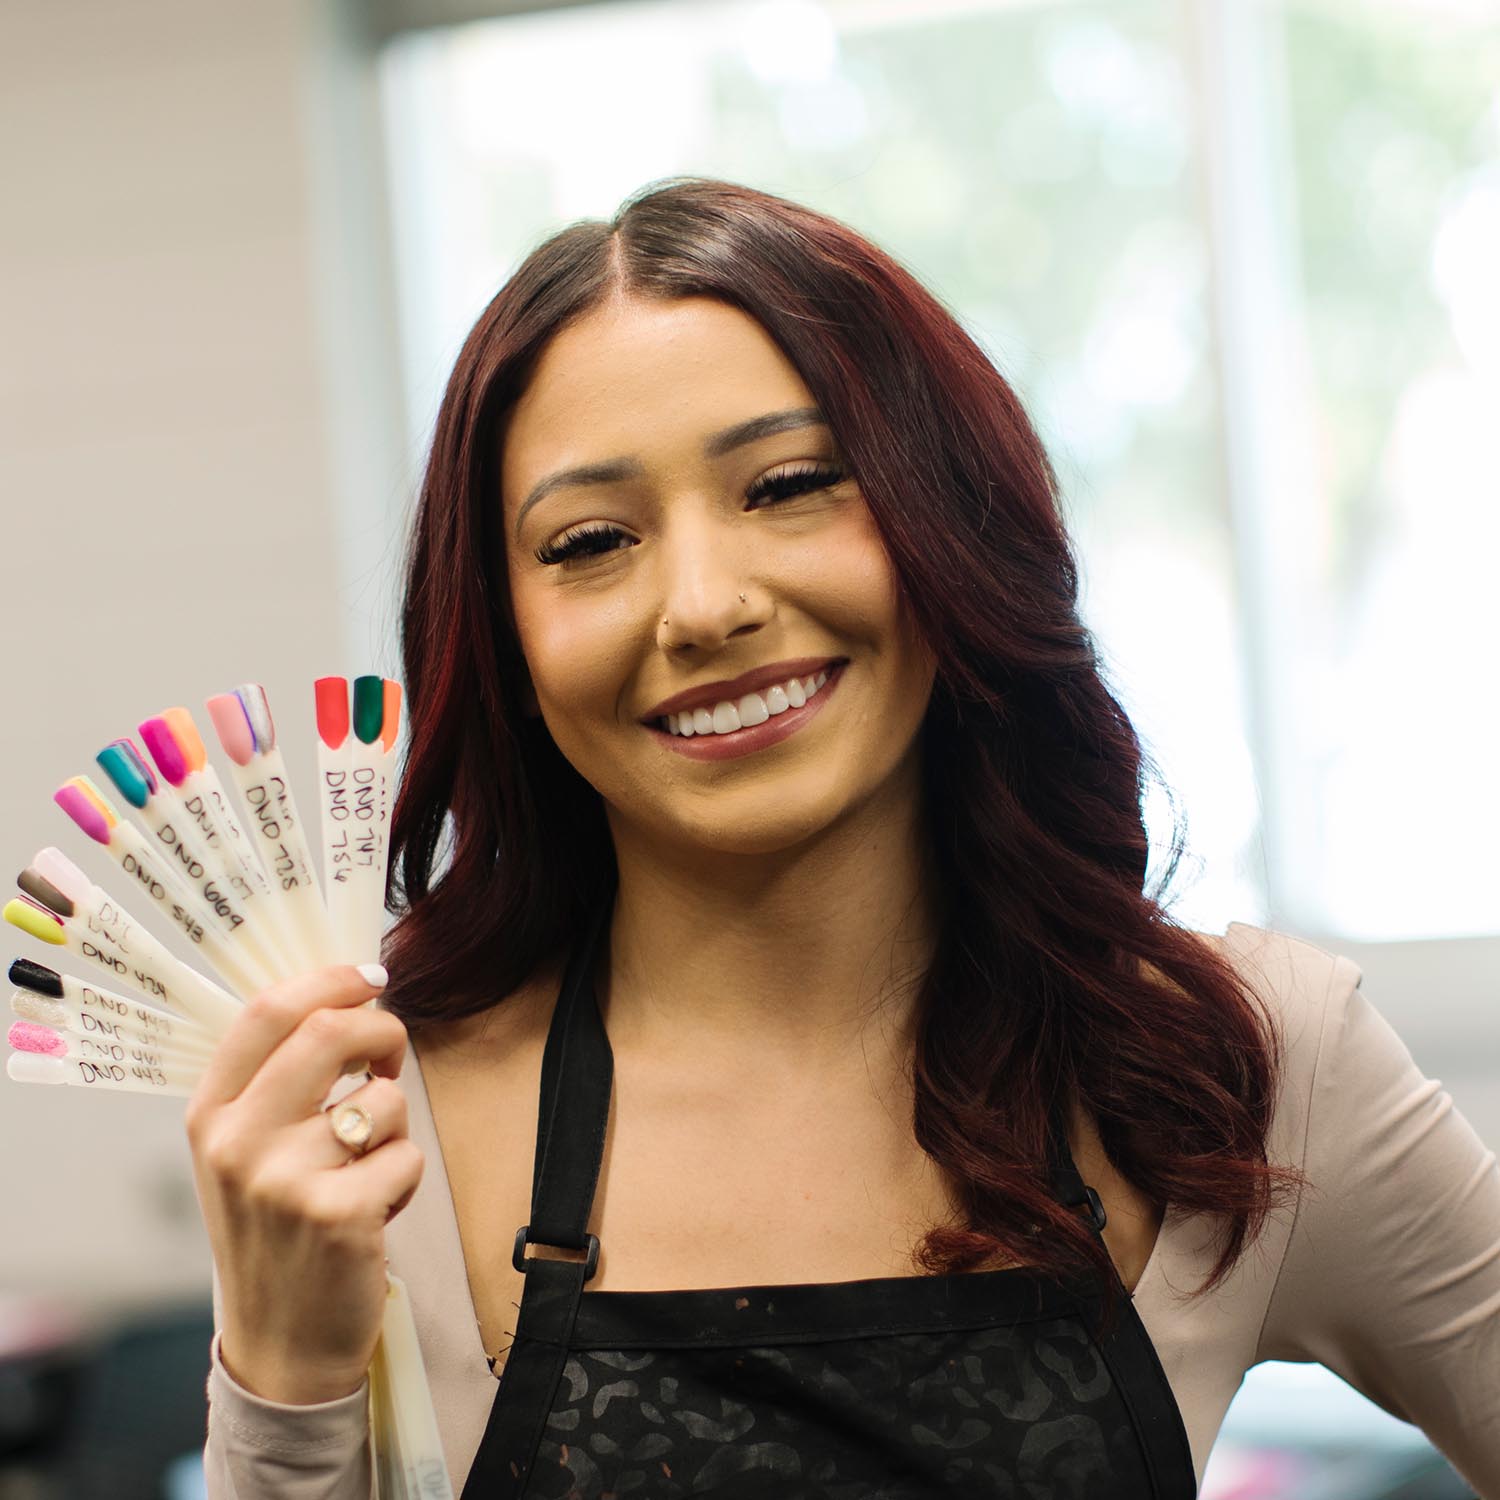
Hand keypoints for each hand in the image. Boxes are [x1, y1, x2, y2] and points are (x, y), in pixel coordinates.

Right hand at [185, 964, 422, 1403]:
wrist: (280, 1343)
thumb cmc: (277, 1231)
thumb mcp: (246, 1152)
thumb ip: (278, 1079)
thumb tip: (347, 997)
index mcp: (211, 1115)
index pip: (267, 1012)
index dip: (330, 981)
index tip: (371, 977)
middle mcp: (236, 1142)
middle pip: (330, 1032)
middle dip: (382, 1033)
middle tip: (390, 1059)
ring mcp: (283, 1180)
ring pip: (384, 1098)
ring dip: (395, 1128)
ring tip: (365, 1171)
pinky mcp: (336, 1215)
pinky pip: (406, 1154)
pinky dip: (405, 1178)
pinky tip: (374, 1212)